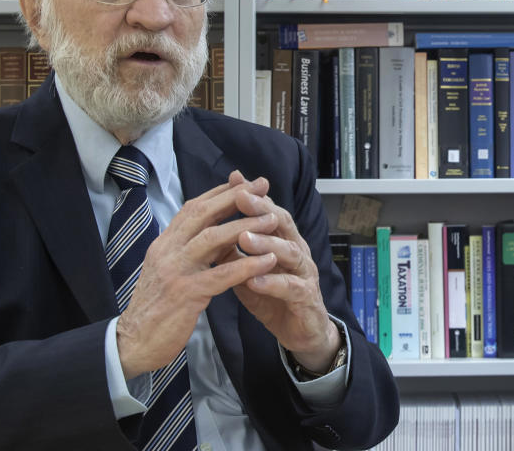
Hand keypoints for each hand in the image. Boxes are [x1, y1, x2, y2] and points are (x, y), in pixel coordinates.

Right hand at [115, 176, 279, 378]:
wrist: (133, 342)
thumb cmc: (155, 309)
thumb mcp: (167, 271)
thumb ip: (186, 252)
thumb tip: (213, 235)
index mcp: (163, 244)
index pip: (192, 208)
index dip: (219, 193)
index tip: (243, 182)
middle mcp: (166, 250)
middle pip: (202, 213)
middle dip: (235, 197)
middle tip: (262, 186)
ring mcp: (174, 270)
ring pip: (213, 238)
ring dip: (245, 226)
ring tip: (272, 219)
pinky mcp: (185, 294)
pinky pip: (221, 275)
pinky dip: (246, 265)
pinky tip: (268, 261)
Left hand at [223, 172, 342, 373]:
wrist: (301, 334)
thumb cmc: (273, 297)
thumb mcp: (247, 271)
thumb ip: (232, 251)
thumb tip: (207, 229)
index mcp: (282, 240)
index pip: (268, 211)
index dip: (252, 195)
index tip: (234, 179)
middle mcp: (296, 250)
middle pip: (282, 223)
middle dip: (262, 209)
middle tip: (241, 198)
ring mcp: (304, 274)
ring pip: (289, 252)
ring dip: (266, 243)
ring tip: (244, 238)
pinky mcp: (307, 299)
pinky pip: (292, 288)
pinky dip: (273, 283)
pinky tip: (254, 280)